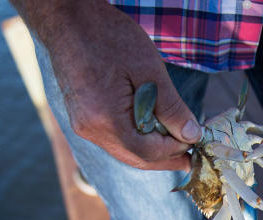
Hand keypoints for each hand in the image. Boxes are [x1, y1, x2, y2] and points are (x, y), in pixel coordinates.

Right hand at [15, 0, 199, 170]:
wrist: (67, 18)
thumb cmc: (108, 36)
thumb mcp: (149, 69)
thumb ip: (171, 107)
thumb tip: (191, 135)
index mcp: (105, 119)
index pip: (147, 152)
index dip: (174, 150)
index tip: (195, 141)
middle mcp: (91, 129)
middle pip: (134, 158)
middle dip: (165, 158)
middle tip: (190, 156)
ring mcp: (83, 125)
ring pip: (123, 151)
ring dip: (151, 150)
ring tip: (175, 143)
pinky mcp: (82, 117)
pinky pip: (113, 139)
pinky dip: (135, 138)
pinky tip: (151, 130)